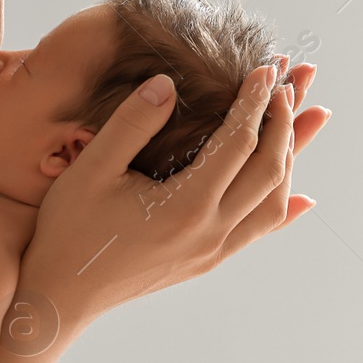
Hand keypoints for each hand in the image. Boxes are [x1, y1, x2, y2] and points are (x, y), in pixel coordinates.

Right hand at [19, 57, 328, 327]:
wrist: (60, 294)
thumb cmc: (69, 230)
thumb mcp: (91, 169)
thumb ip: (131, 123)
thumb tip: (167, 83)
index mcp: (184, 207)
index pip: (238, 144)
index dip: (255, 103)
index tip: (266, 69)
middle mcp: (209, 233)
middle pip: (269, 172)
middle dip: (283, 124)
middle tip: (289, 86)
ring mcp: (212, 251)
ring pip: (272, 203)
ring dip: (290, 159)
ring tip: (302, 122)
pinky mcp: (207, 261)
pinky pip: (259, 232)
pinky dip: (284, 207)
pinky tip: (302, 198)